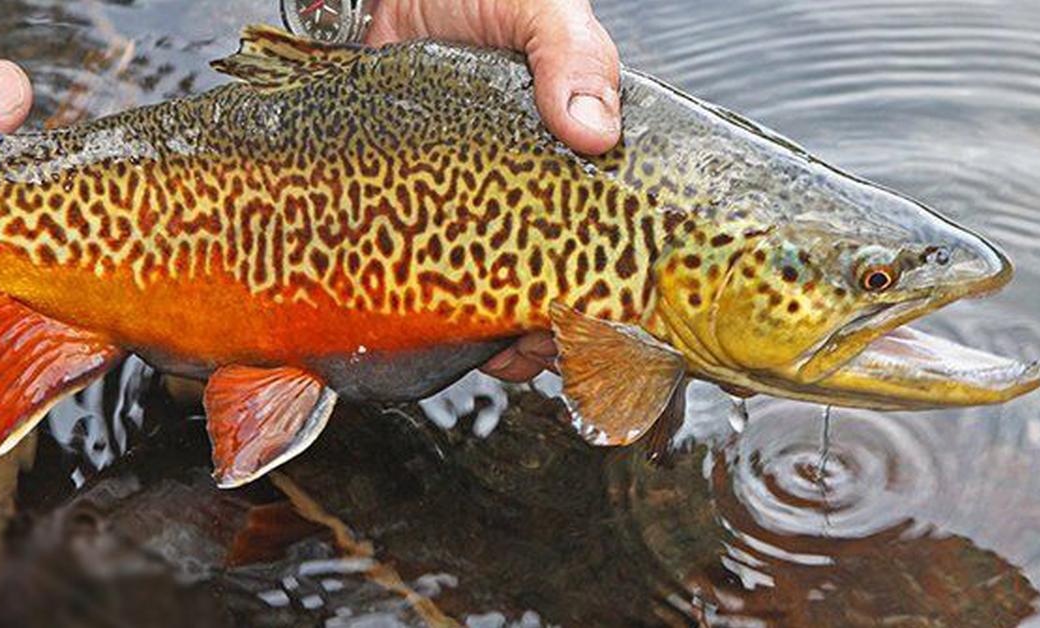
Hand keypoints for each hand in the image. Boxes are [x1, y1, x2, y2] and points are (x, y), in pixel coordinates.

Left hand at [368, 0, 618, 380]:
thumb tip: (593, 131)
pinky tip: (444, 327)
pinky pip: (440, 274)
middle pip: (560, 282)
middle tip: (533, 346)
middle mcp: (537, 189)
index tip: (597, 322)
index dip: (611, 289)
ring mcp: (479, 204)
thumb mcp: (541, 10)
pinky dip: (448, 311)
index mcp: (582, 154)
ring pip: (503, 293)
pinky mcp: (425, 208)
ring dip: (502, 334)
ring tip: (490, 348)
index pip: (613, 238)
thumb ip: (572, 57)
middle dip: (554, 330)